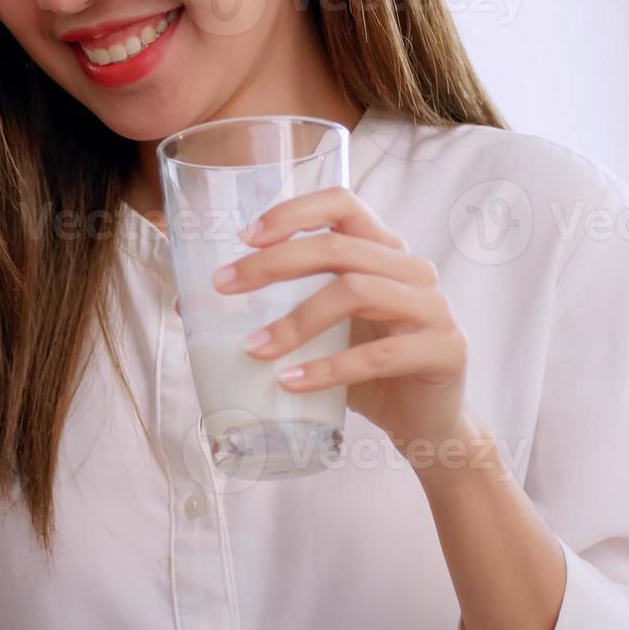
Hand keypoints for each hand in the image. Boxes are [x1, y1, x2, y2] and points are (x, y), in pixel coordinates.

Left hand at [214, 186, 470, 453]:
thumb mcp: (319, 334)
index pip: (342, 204)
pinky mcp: (445, 350)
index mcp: (382, 252)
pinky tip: (292, 383)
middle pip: (339, 248)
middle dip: (274, 264)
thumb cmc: (366, 372)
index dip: (294, 212)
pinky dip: (329, 369)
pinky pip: (380, 354)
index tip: (246, 236)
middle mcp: (411, 269)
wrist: (427, 426)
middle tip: (225, 286)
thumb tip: (184, 303)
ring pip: (357, 293)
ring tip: (254, 350)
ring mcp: (432, 307)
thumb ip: (274, 311)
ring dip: (297, 321)